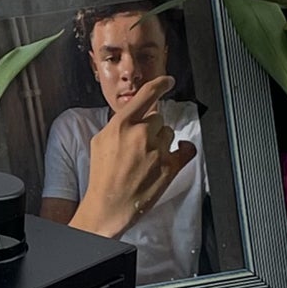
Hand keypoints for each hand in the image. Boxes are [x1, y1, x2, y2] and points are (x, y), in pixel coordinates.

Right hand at [70, 76, 194, 239]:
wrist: (108, 206)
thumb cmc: (102, 176)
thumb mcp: (100, 141)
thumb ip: (119, 124)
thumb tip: (134, 115)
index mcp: (121, 125)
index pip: (147, 95)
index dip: (161, 84)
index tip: (168, 81)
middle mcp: (140, 134)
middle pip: (158, 118)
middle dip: (151, 129)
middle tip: (140, 147)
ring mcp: (157, 150)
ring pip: (169, 133)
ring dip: (162, 142)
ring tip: (147, 159)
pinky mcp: (169, 167)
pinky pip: (186, 148)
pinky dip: (183, 150)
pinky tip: (176, 154)